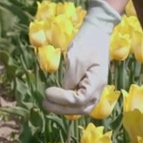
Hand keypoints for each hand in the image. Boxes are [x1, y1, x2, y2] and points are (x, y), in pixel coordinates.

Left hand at [43, 0, 120, 114]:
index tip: (47, 92)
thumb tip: (64, 91)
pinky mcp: (89, 86)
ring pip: (81, 108)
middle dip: (61, 109)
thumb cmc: (87, 43)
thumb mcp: (76, 58)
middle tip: (44, 103)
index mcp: (97, 82)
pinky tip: (56, 100)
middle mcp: (98, 89)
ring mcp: (94, 89)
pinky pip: (79, 101)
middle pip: (81, 108)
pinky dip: (68, 104)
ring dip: (64, 109)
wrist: (96, 33)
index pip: (79, 100)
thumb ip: (71, 77)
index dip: (62, 99)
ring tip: (48, 103)